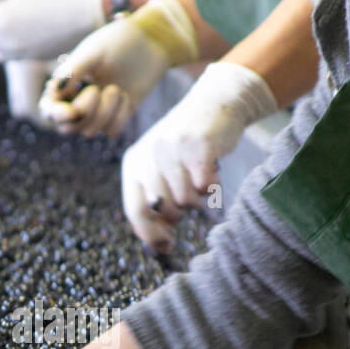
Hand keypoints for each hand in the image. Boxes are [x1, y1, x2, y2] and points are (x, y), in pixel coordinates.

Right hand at [39, 0, 198, 137]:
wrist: (151, 43)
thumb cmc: (119, 42)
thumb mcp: (94, 52)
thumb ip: (72, 71)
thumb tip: (53, 92)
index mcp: (65, 84)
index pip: (49, 110)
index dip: (57, 115)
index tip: (72, 111)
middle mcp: (77, 101)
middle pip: (69, 127)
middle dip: (85, 111)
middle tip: (97, 90)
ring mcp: (97, 112)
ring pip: (92, 130)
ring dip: (106, 110)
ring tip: (117, 88)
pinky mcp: (116, 118)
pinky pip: (111, 130)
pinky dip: (120, 114)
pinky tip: (127, 96)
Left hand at [121, 61, 278, 249]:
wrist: (216, 102)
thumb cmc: (188, 145)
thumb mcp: (162, 168)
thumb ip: (155, 201)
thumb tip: (159, 245)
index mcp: (133, 163)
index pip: (135, 210)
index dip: (151, 233)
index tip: (167, 246)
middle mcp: (148, 155)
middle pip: (164, 210)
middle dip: (180, 211)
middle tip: (189, 193)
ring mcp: (172, 150)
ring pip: (187, 202)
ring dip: (199, 197)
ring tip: (200, 176)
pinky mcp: (197, 147)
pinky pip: (206, 188)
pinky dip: (213, 187)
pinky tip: (213, 171)